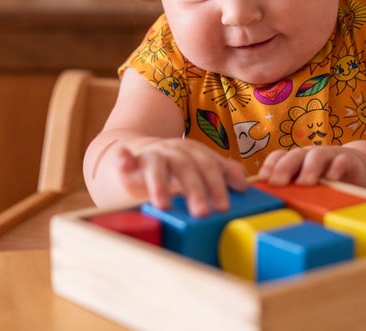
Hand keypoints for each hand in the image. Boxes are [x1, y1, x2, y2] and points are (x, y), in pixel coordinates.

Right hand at [114, 138, 247, 216]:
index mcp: (193, 153)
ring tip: (163, 204)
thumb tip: (242, 183)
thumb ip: (221, 173)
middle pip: (186, 167)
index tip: (224, 206)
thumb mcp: (199, 167)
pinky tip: (123, 162)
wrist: (140, 154)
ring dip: (159, 183)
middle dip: (195, 189)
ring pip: (156, 166)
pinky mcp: (127, 162)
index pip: (209, 165)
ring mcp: (150, 155)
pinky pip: (124, 158)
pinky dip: (123, 159)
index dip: (217, 184)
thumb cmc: (175, 168)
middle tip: (202, 212)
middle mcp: (173, 152)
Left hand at [257, 146, 365, 187]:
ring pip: (317, 156)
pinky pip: (342, 160)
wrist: (356, 167)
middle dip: (284, 168)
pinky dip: (337, 167)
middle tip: (277, 183)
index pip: (279, 156)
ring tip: (305, 183)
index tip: (263, 179)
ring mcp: (329, 157)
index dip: (270, 165)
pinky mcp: (348, 161)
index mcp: (296, 160)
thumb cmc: (323, 178)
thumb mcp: (305, 183)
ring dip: (309, 168)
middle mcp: (309, 155)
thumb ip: (290, 188)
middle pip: (294, 155)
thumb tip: (266, 203)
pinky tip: (332, 177)